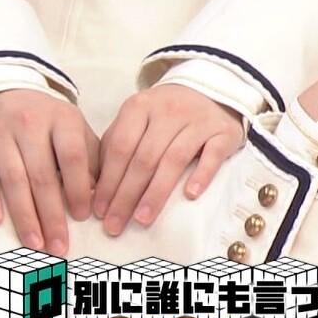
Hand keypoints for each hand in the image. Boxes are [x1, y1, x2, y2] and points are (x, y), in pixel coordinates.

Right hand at [0, 89, 98, 252]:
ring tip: (36, 241)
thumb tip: (101, 196)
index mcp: (62, 119)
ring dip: (25, 215)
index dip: (78, 188)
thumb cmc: (51, 120)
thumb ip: (92, 157)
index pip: (72, 157)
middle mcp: (30, 124)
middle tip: (60, 244)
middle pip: (42, 175)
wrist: (10, 93)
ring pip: (13, 180)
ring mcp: (1, 134)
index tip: (84, 216)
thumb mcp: (76, 128)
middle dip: (52, 214)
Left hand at [94, 84, 244, 234]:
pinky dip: (202, 174)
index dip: (108, 181)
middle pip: (144, 158)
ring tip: (143, 219)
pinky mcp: (223, 131)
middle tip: (115, 225)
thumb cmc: (166, 115)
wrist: (212, 92)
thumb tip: (93, 186)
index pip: (120, 148)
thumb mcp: (137, 119)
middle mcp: (168, 111)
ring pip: (174, 159)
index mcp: (139, 107)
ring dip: (157, 192)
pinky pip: (213, 154)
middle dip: (126, 195)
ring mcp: (198, 120)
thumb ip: (116, 144)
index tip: (99, 211)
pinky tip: (190, 195)